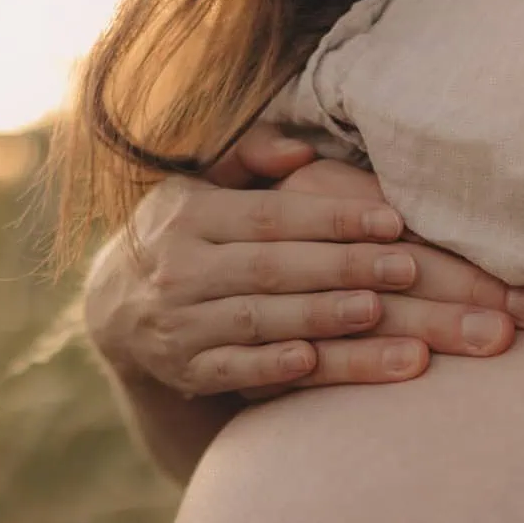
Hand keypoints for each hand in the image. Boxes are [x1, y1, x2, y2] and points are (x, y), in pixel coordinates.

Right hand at [84, 124, 523, 398]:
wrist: (115, 309)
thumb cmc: (187, 236)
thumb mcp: (203, 187)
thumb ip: (251, 161)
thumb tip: (301, 151)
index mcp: (189, 215)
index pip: (271, 215)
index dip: (333, 217)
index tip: (393, 220)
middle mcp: (179, 268)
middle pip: (272, 267)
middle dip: (343, 267)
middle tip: (408, 269)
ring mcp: (180, 324)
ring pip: (257, 319)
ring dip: (319, 317)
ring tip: (378, 314)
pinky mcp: (186, 371)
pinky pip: (231, 370)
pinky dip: (269, 366)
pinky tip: (313, 362)